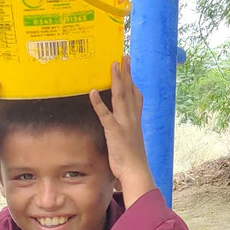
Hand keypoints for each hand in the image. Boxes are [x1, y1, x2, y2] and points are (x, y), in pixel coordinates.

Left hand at [90, 55, 155, 205]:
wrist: (136, 172)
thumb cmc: (132, 161)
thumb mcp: (131, 142)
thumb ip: (127, 132)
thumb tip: (123, 130)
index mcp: (136, 120)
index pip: (136, 96)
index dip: (133, 81)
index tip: (130, 67)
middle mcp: (132, 119)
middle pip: (130, 90)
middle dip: (127, 73)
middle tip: (124, 56)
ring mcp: (124, 124)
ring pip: (121, 97)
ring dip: (117, 80)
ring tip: (113, 65)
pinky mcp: (115, 132)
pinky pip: (105, 115)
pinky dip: (99, 103)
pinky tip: (93, 92)